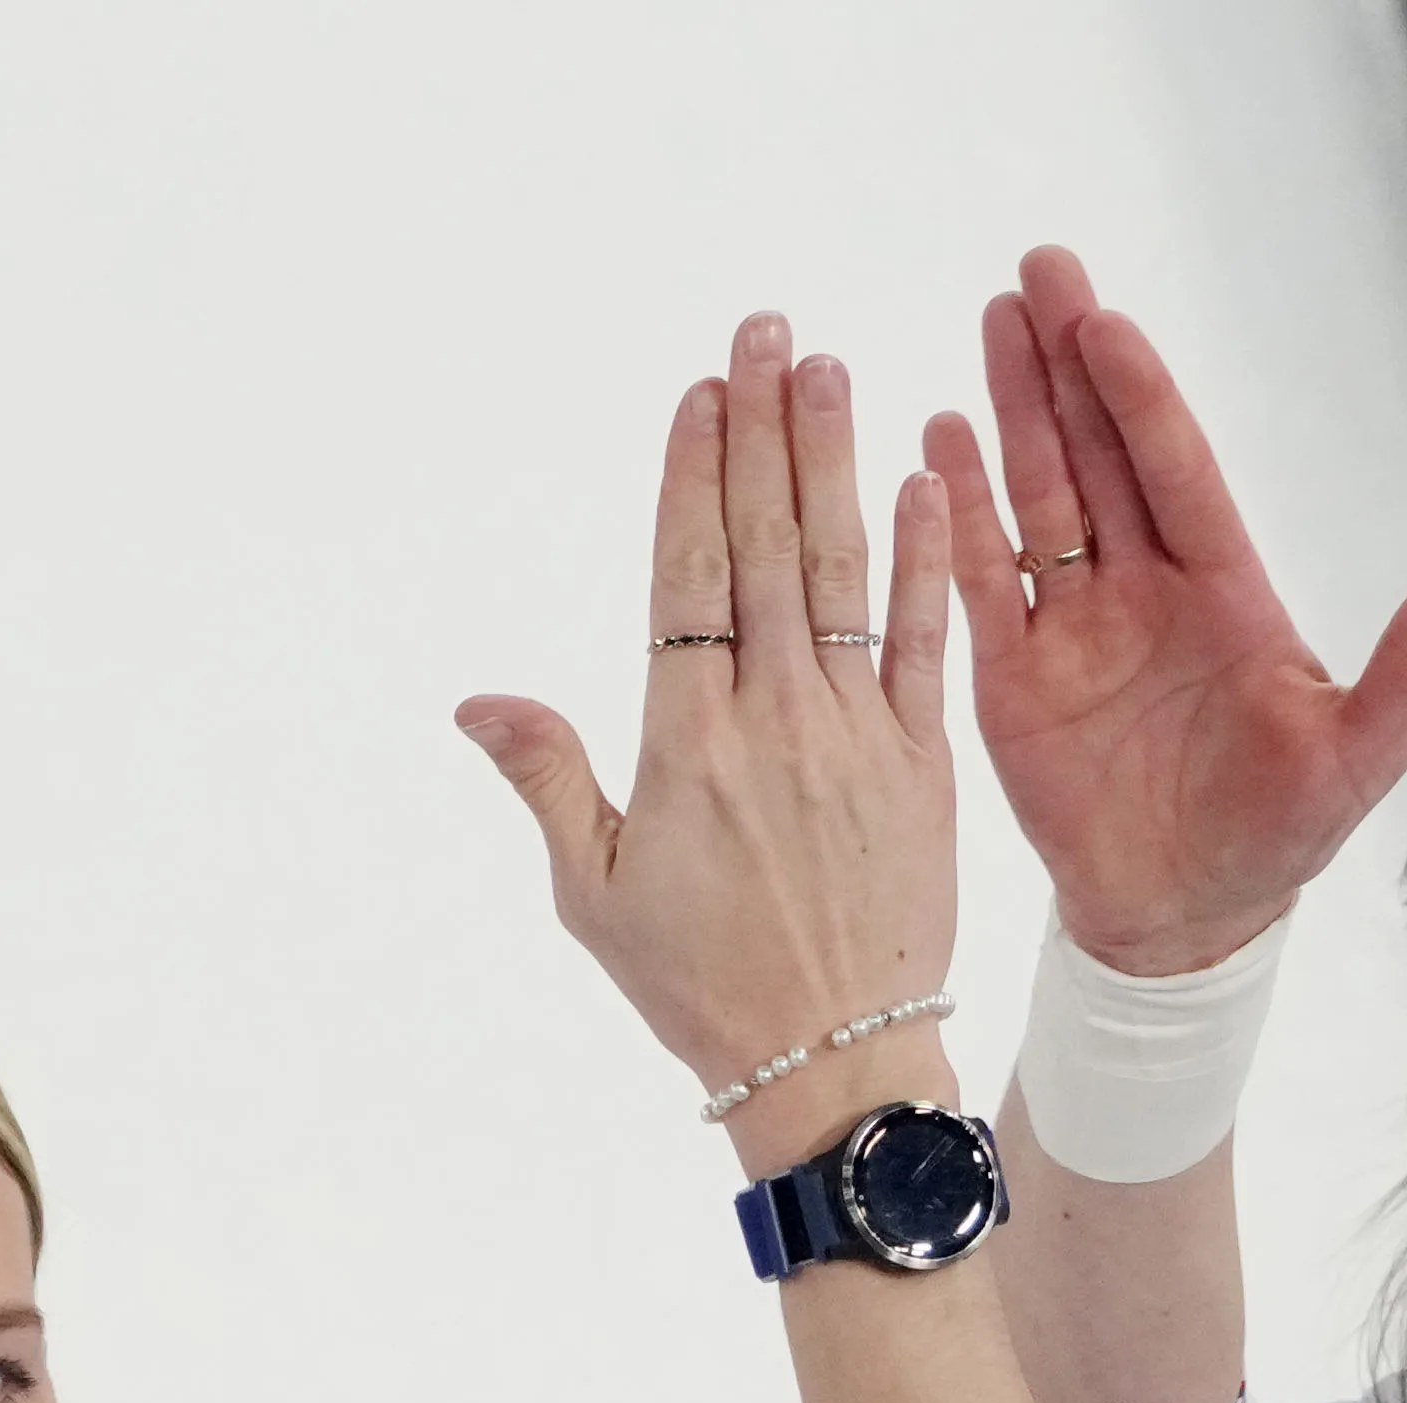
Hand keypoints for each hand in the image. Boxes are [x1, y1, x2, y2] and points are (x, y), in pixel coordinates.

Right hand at [457, 315, 961, 1134]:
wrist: (833, 1068)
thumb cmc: (703, 991)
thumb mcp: (595, 893)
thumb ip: (548, 778)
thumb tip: (479, 700)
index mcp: (685, 742)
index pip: (686, 574)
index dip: (692, 474)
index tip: (699, 392)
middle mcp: (772, 718)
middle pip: (761, 543)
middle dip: (761, 429)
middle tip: (766, 330)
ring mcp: (853, 735)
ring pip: (838, 570)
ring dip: (832, 462)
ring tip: (830, 370)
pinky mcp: (922, 766)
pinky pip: (925, 641)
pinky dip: (927, 559)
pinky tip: (926, 480)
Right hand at [928, 247, 1406, 979]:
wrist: (1186, 922)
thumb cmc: (1278, 836)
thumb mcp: (1358, 756)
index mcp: (1223, 589)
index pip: (1177, 471)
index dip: (1141, 398)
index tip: (1106, 325)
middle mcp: (1144, 587)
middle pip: (1102, 454)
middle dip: (1070, 363)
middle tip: (1041, 269)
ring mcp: (1075, 625)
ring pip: (1039, 496)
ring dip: (1014, 412)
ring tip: (993, 321)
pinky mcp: (1015, 675)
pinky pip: (979, 580)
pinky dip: (958, 515)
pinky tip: (939, 442)